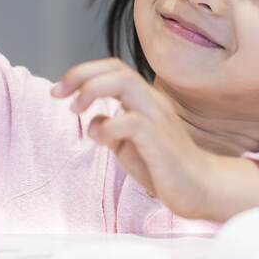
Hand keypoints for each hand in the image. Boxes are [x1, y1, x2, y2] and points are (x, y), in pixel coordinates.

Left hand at [51, 58, 258, 221]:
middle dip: (81, 75)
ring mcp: (158, 119)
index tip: (58, 91)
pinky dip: (109, 126)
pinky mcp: (161, 140)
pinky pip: (132, 121)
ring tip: (76, 109)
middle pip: (117, 68)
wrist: (200, 189)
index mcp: (143, 100)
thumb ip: (110, 129)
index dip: (82, 73)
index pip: (113, 69)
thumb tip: (93, 120)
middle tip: (59, 94)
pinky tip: (99, 139)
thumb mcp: (128, 146)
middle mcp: (151, 102)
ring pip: (125, 83)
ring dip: (93, 90)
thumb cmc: (164, 168)